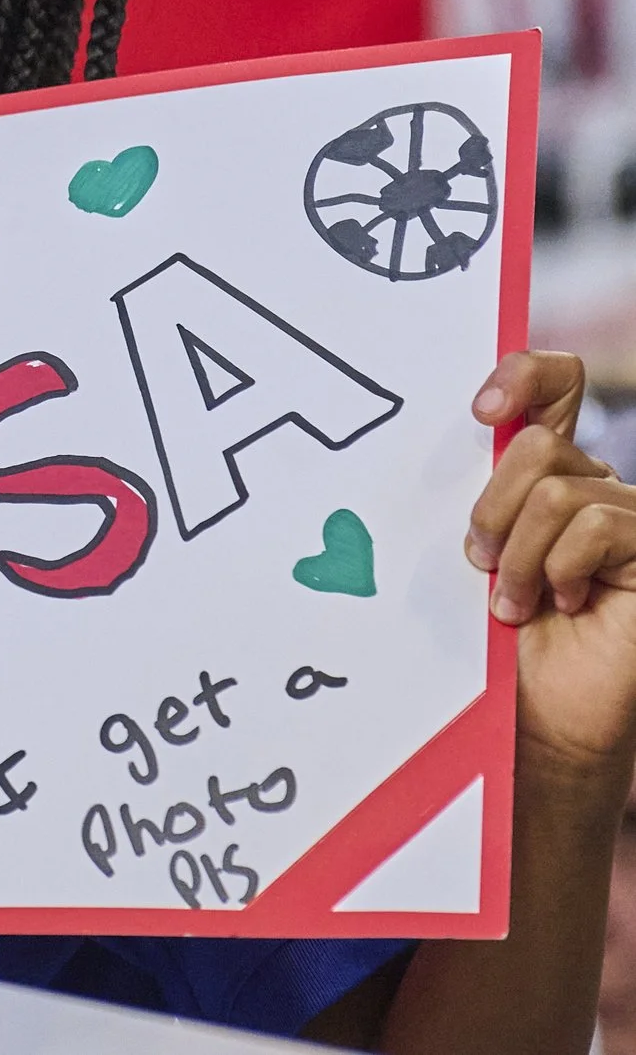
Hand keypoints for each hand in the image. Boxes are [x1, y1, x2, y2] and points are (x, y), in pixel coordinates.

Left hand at [468, 350, 635, 775]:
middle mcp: (595, 486)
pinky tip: (561, 605)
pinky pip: (597, 525)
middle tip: (481, 563)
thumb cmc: (500, 640)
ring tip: (514, 602)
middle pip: (536, 444)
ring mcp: (629, 518)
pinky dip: (560, 569)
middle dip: (492, 508)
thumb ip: (477, 499)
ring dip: (521, 555)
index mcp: (547, 475)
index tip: (480, 407)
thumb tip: (466, 438)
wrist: (540, 712)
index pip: (555, 387)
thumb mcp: (477, 555)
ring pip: (560, 493)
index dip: (525, 374)